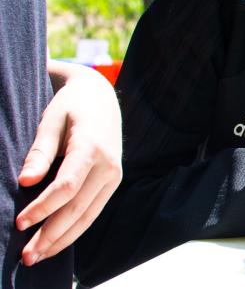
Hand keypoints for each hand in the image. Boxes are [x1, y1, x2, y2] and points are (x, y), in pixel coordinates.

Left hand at [16, 61, 122, 265]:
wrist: (102, 99)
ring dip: (62, 239)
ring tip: (37, 256)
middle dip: (51, 234)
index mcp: (93, 148)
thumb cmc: (71, 107)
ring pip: (88, 216)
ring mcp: (114, 176)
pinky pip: (93, 212)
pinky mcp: (112, 183)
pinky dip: (74, 230)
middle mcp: (109, 166)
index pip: (67, 186)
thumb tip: (25, 181)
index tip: (19, 223)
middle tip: (26, 256)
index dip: (42, 207)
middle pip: (78, 208)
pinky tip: (55, 242)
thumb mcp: (51, 120)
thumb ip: (39, 151)